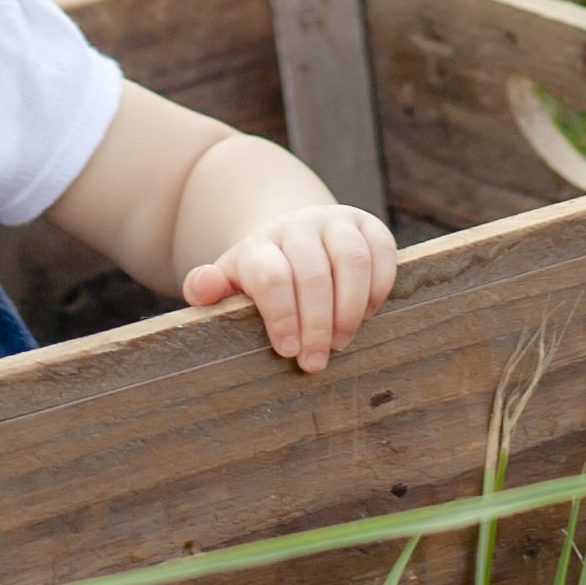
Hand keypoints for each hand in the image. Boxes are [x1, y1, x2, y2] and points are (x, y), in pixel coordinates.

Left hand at [181, 202, 399, 372]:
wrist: (292, 240)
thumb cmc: (261, 277)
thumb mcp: (231, 284)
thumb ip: (208, 288)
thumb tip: (203, 286)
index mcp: (261, 246)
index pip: (271, 276)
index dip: (281, 316)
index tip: (287, 351)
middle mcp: (298, 227)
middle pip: (312, 274)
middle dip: (317, 325)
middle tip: (315, 362)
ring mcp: (335, 222)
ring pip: (352, 260)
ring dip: (350, 309)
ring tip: (341, 343)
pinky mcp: (368, 224)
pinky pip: (382, 251)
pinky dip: (378, 288)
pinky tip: (366, 315)